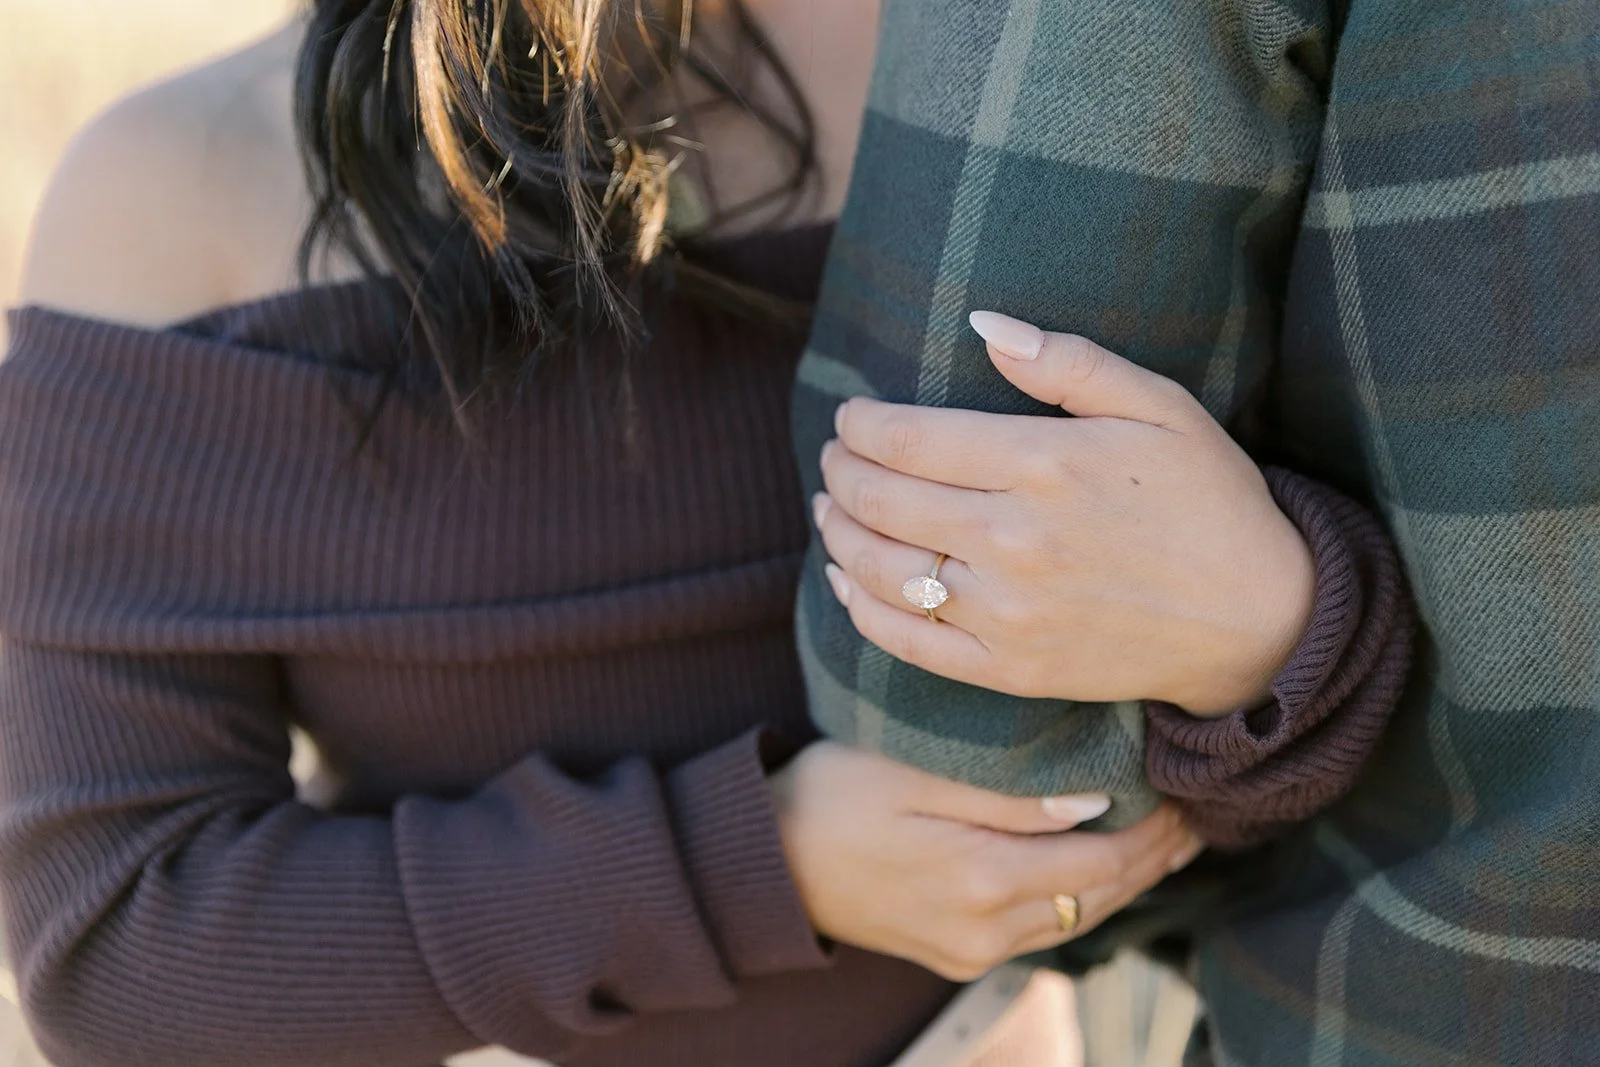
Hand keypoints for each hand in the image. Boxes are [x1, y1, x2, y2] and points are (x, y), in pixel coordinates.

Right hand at [770, 742, 1202, 981]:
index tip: (1184, 790)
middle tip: (1193, 812)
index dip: (1154, 829)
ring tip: (1163, 840)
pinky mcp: (957, 956)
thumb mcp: (912, 772)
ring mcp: (972, 951)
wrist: (767, 861)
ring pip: (1078, 918)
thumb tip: (1096, 800)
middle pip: (1102, 895)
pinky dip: (1081, 896)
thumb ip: (1006, 792)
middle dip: (1153, 855)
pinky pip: (1042, 930)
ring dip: (1124, 879)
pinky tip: (1096, 866)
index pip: (1104, 858)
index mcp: (983, 878)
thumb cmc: (832, 795)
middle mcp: (988, 929)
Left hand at [815, 311, 1314, 715]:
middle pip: (881, 501)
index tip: (849, 416)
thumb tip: (984, 323)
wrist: (1259, 619)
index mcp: (1044, 465)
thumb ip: (1067, 361)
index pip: (908, 439)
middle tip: (833, 457)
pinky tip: (845, 580)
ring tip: (829, 508)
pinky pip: (908, 641)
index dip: (861, 425)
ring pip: (881, 570)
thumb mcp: (1159, 407)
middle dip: (841, 472)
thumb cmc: (1210, 500)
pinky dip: (861, 608)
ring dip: (838, 534)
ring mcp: (1006, 612)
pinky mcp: (1009, 668)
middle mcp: (1014, 540)